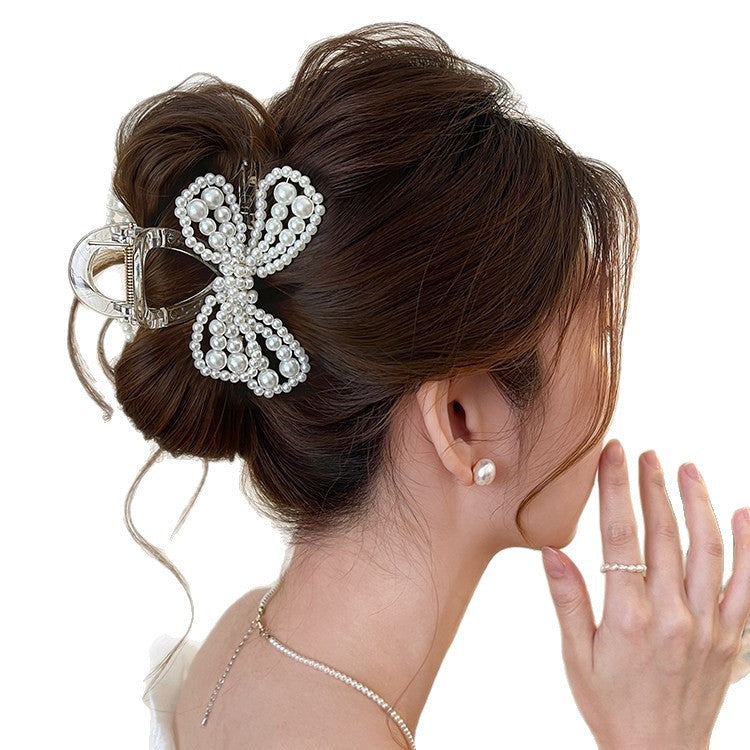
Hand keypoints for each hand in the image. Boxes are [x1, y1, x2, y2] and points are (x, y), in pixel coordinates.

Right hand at [540, 439, 749, 749]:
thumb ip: (568, 601)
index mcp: (629, 619)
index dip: (615, 490)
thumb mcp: (577, 656)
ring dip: (697, 504)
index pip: (620, 536)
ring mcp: (709, 628)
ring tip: (686, 469)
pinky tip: (743, 514)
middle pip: (664, 535)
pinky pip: (748, 587)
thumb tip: (552, 551)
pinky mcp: (732, 640)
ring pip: (708, 551)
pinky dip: (749, 549)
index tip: (612, 455)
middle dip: (652, 486)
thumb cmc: (611, 704)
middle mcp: (674, 617)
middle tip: (645, 453)